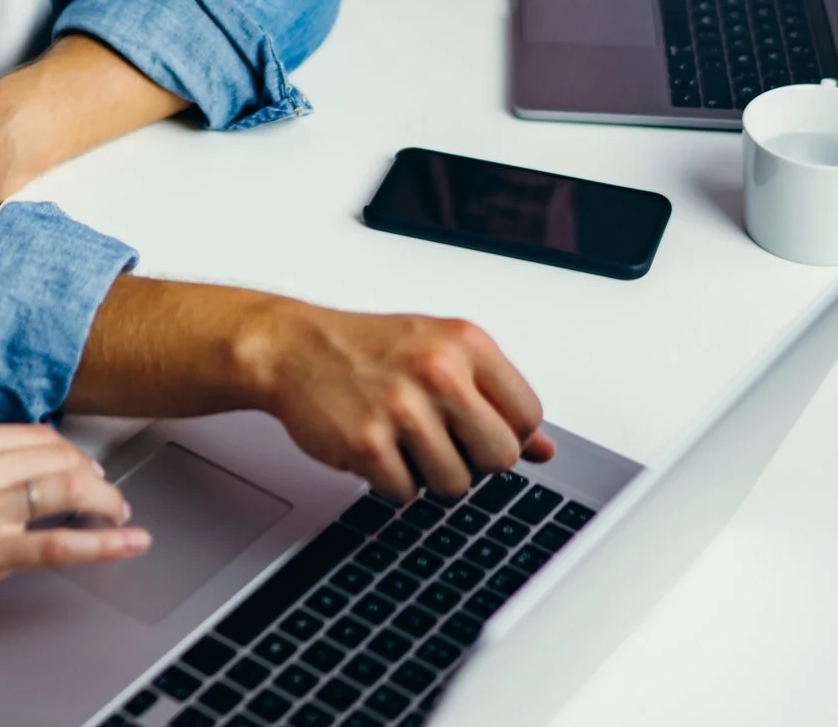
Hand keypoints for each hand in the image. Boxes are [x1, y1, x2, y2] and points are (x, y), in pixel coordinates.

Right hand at [0, 424, 149, 653]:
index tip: (87, 470)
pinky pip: (60, 544)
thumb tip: (24, 475)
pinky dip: (104, 543)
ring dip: (106, 505)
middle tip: (110, 499)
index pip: (39, 436)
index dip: (73, 455)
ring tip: (118, 518)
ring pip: (68, 491)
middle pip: (61, 459)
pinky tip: (127, 542)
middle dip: (96, 479)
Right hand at [247, 303, 554, 501]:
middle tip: (441, 441)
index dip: (507, 435)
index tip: (480, 431)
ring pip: (455, 484)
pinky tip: (376, 449)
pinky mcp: (367, 442)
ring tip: (403, 442)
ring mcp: (402, 408)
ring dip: (429, 475)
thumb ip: (495, 397)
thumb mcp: (441, 352)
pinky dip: (392, 482)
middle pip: (499, 457)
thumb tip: (544, 449)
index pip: (528, 416)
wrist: (293, 348)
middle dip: (473, 461)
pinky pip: (406, 494)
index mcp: (465, 343)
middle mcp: (438, 370)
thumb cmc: (368, 349)